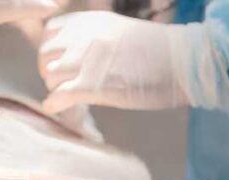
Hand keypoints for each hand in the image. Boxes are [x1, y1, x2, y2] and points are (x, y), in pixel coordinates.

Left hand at [38, 11, 224, 112]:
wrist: (184, 63)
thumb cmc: (158, 52)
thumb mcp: (118, 32)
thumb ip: (93, 39)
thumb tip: (75, 57)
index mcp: (89, 21)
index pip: (50, 33)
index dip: (53, 52)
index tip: (64, 65)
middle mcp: (83, 36)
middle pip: (45, 56)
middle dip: (51, 73)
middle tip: (66, 85)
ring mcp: (86, 60)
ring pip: (50, 77)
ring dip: (56, 90)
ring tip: (70, 98)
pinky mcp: (93, 85)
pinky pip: (58, 96)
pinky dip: (55, 105)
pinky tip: (60, 109)